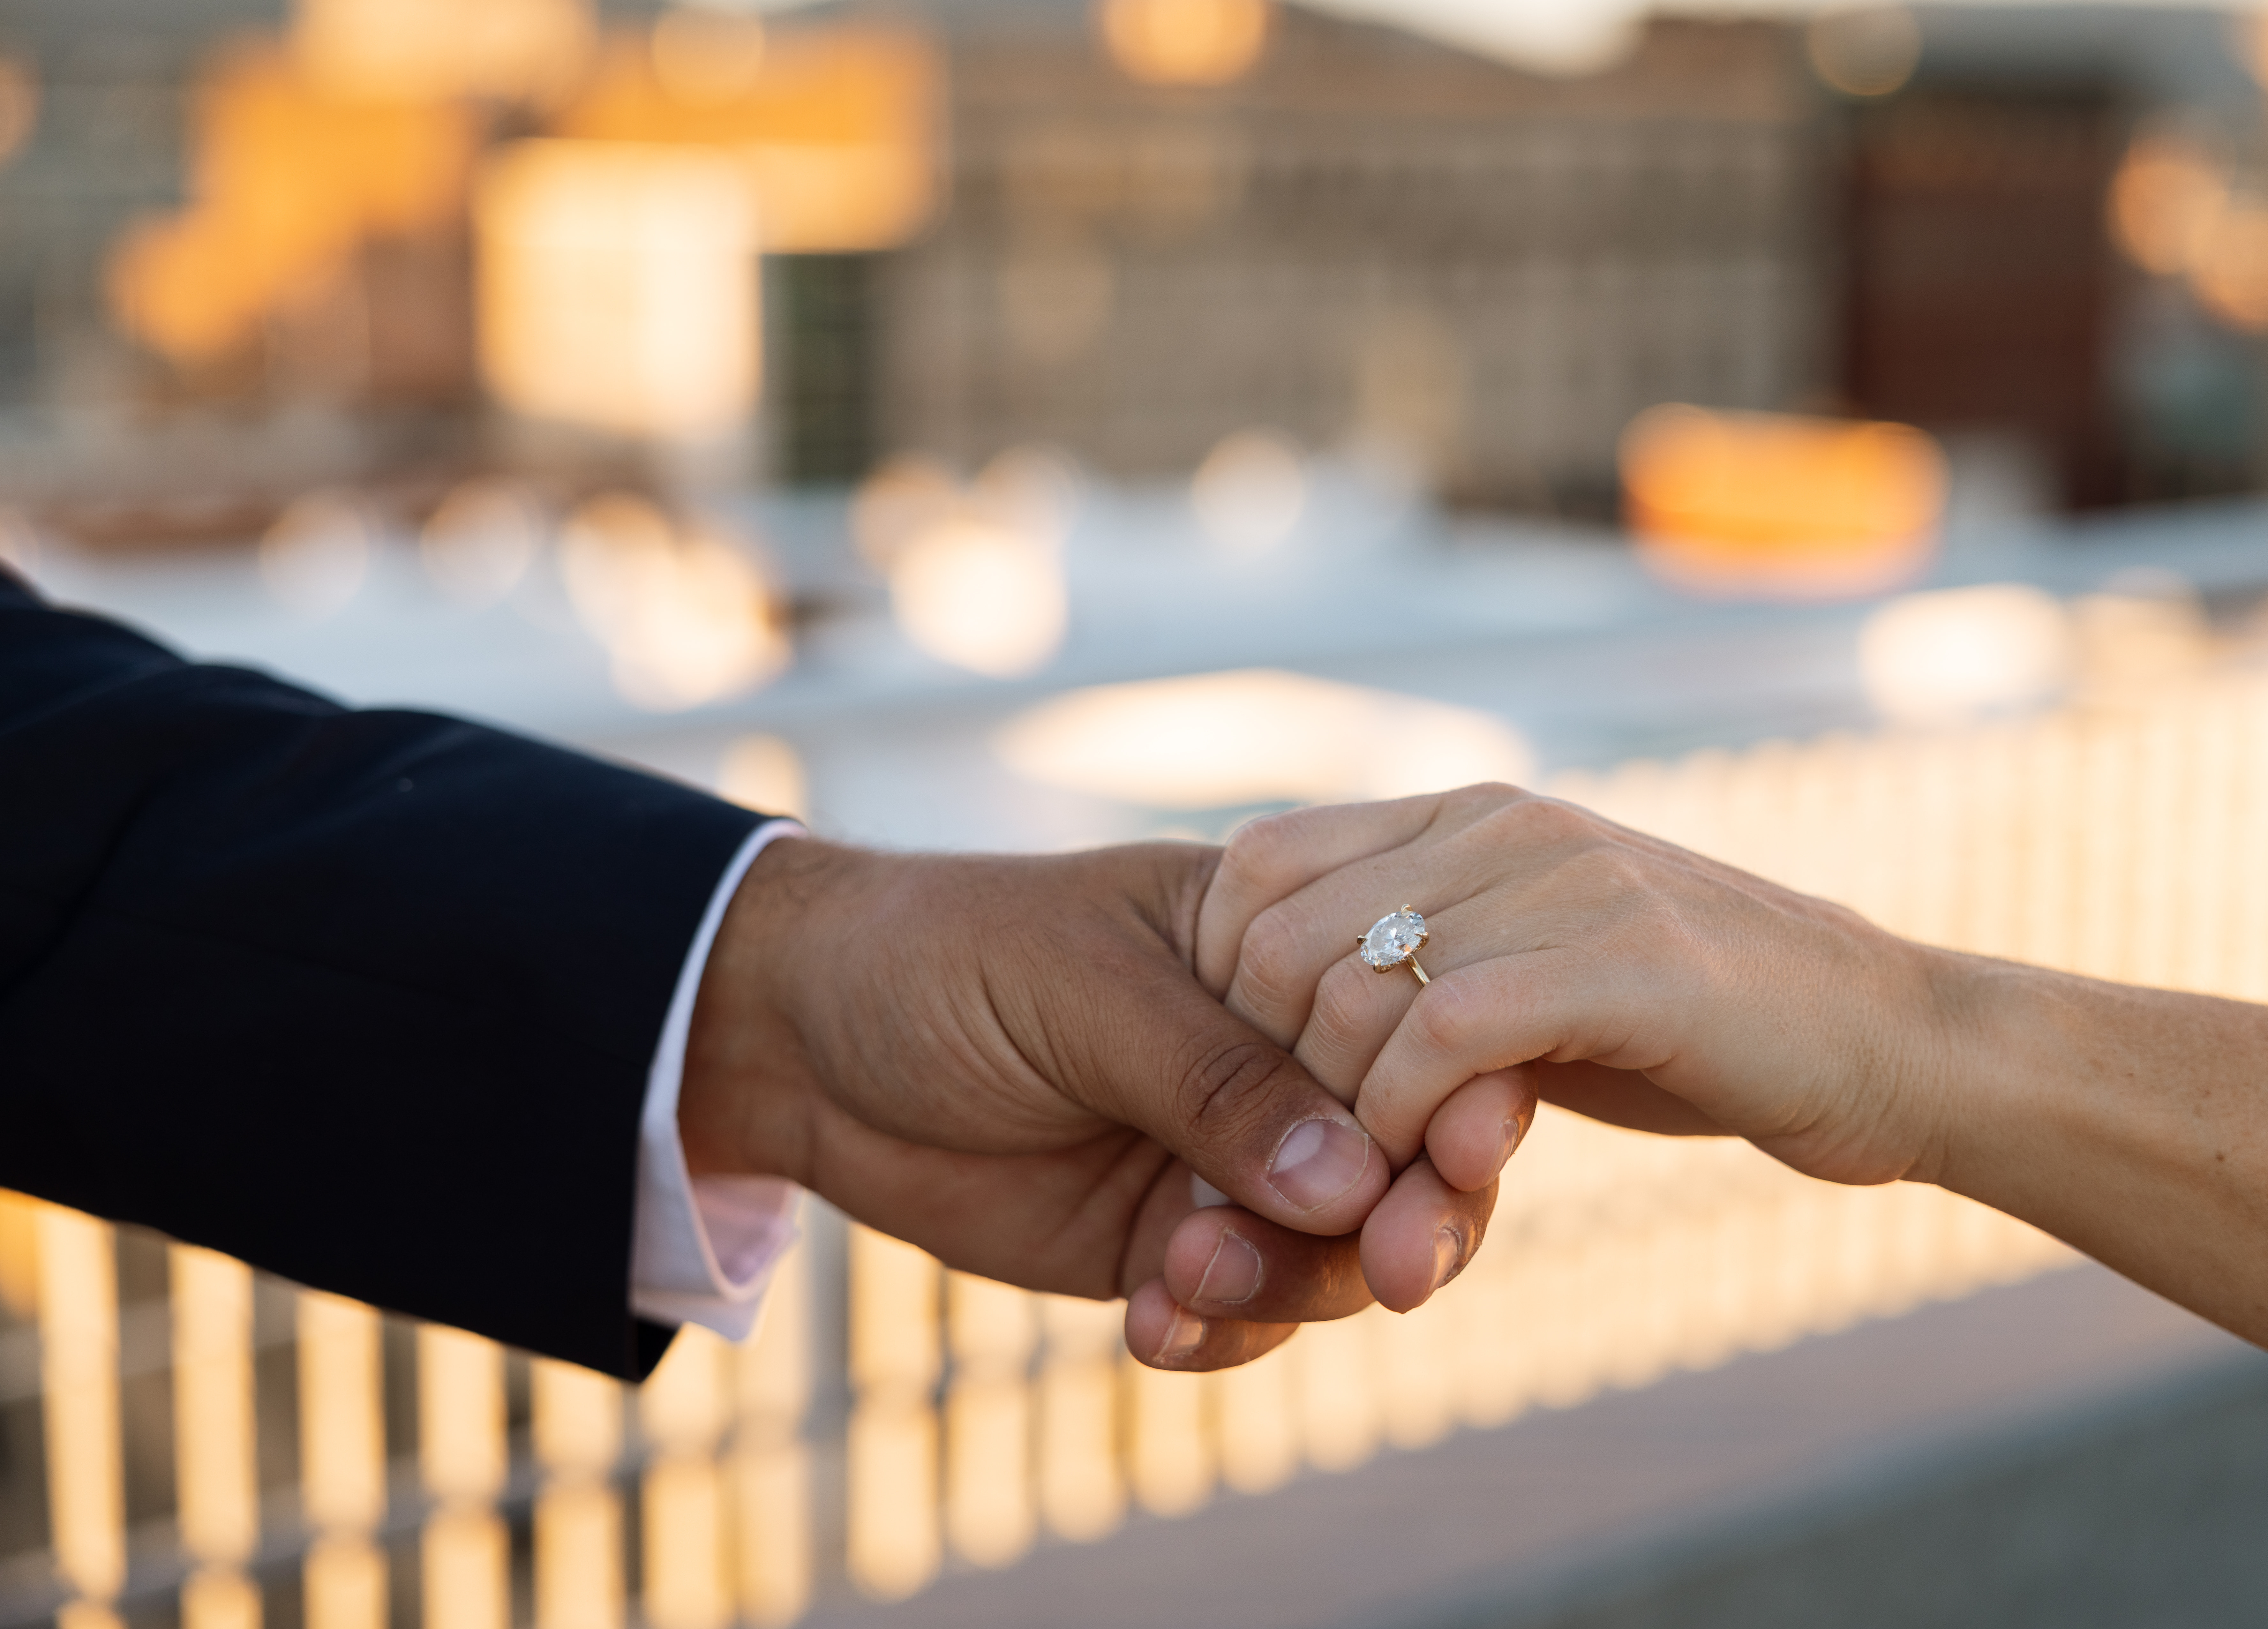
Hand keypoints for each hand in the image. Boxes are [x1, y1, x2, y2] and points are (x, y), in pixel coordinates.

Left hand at [677, 838, 1501, 1366]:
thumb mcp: (1084, 994)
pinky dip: (1218, 1331)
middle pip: (1400, 1157)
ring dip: (1286, 1285)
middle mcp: (1276, 1059)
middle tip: (1376, 1276)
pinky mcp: (1169, 1240)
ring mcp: (1227, 1158)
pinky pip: (1243, 1309)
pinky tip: (1151, 1329)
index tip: (1447, 1169)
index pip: (1413, 1025)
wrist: (801, 1041)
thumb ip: (1218, 1083)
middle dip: (1398, 1224)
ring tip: (1186, 1283)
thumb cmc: (943, 959)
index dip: (1452, 1100)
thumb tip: (1355, 1180)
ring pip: (1332, 1250)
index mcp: (1281, 950)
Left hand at [1196, 784, 1957, 1191]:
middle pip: (1274, 934)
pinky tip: (1428, 1168)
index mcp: (1467, 813)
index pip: (1258, 866)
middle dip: (1261, 1064)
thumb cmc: (1693, 1028)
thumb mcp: (1537, 971)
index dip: (1225, 986)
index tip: (1256, 1088)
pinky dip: (1406, 1118)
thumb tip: (1291, 1012)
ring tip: (1362, 1182)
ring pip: (1346, 989)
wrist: (1879, 1041)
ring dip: (1332, 1112)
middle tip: (1297, 1156)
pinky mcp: (1618, 962)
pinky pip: (1443, 1035)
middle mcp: (1499, 826)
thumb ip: (1432, 968)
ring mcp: (1561, 885)